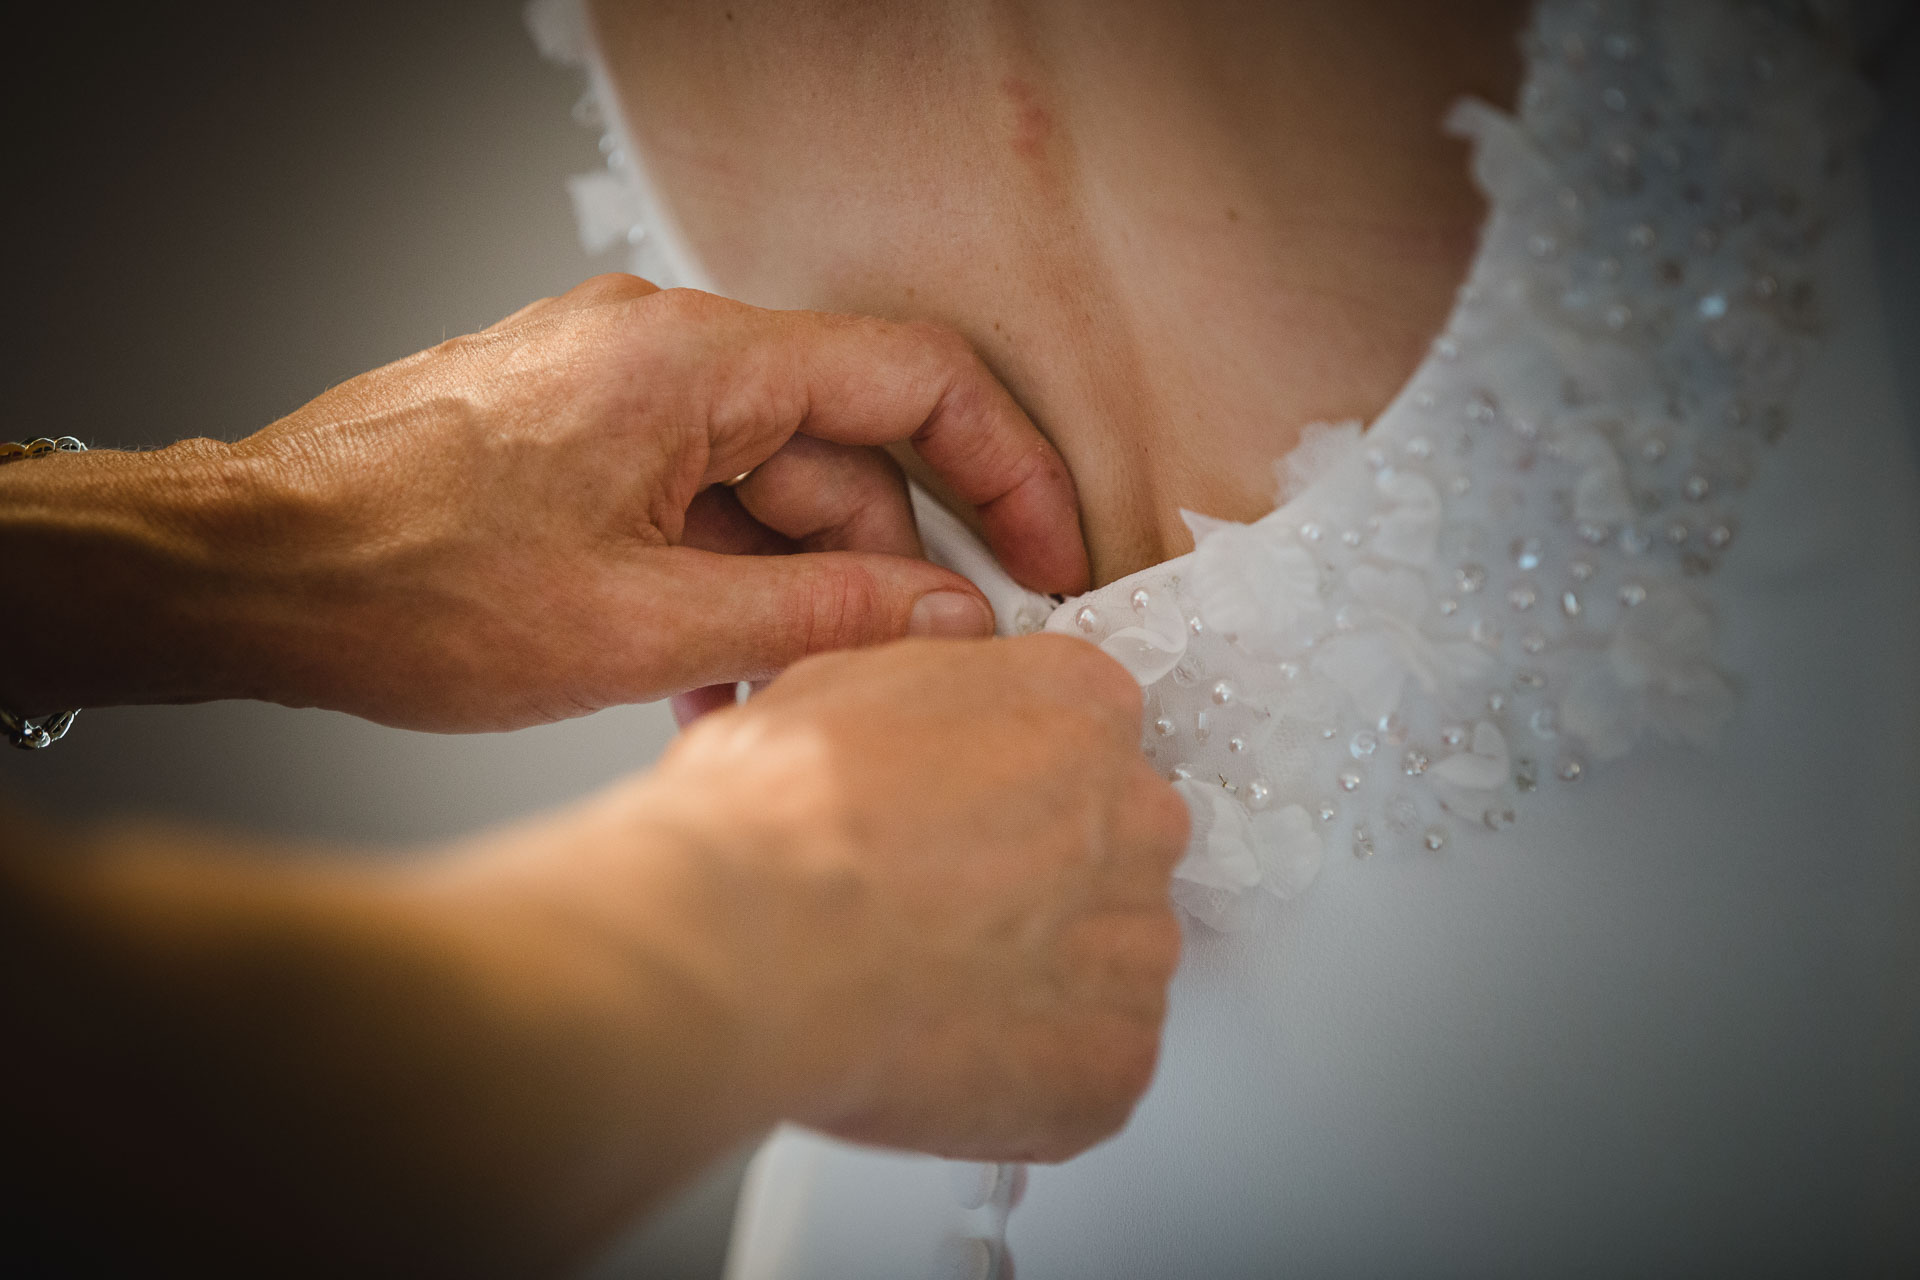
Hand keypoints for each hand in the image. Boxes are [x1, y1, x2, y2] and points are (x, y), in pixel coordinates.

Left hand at [0, 275, 1086, 729]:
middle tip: (908, 682)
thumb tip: (951, 617)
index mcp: (695, 359)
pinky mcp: (583, 440)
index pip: (914, 380)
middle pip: (841, 455)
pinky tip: (712, 687)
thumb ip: (820, 612)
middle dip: (882, 576)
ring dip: (793, 604)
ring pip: (767, 495)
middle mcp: (665, 351)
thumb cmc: (399, 584)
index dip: (1007, 471)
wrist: (235, 575)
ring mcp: (620, 392)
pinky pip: (698, 507)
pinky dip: (723, 589)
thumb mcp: (642, 623)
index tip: (1051, 557)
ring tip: (778, 713)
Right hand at [505, 634, 1188, 1163]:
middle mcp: (1133, 816)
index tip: (971, 816)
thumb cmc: (774, 822)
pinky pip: (1097, 1058)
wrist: (744, 947)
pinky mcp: (1116, 1057)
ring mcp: (1133, 944)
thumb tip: (927, 722)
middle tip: (939, 904)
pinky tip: (949, 1042)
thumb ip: (934, 695)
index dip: (1014, 783)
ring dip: (1039, 970)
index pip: (1087, 735)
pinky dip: (1035, 1064)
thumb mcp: (843, 682)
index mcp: (1080, 705)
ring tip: (931, 980)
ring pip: (1108, 956)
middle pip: (1112, 845)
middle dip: (1039, 878)